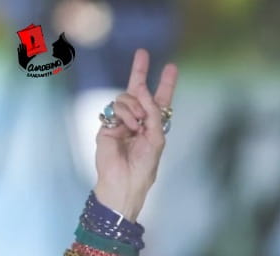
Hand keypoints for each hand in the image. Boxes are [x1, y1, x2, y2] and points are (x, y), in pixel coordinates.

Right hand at [93, 49, 177, 218]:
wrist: (124, 180)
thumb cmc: (145, 165)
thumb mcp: (157, 138)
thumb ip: (153, 113)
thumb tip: (142, 89)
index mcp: (153, 125)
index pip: (160, 100)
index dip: (166, 84)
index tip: (172, 68)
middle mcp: (138, 120)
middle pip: (139, 90)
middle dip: (140, 71)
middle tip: (143, 52)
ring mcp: (121, 120)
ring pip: (126, 97)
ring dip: (135, 107)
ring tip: (137, 125)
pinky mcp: (107, 123)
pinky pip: (116, 106)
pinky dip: (126, 115)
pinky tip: (128, 128)